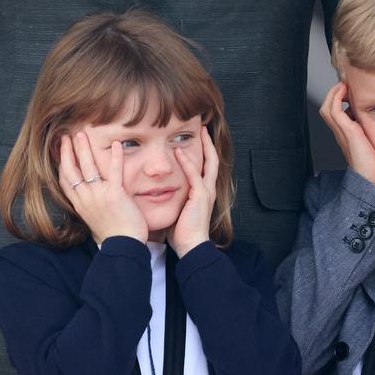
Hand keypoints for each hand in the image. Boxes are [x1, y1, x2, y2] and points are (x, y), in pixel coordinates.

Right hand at [59, 132, 147, 243]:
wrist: (124, 246)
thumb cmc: (113, 233)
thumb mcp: (93, 217)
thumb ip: (90, 203)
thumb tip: (89, 192)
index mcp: (80, 204)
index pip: (65, 180)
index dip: (61, 163)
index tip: (60, 149)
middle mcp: (86, 198)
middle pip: (72, 170)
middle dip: (68, 151)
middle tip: (68, 136)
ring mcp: (99, 196)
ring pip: (88, 168)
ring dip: (84, 149)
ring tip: (82, 134)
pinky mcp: (115, 195)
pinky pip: (115, 172)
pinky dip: (115, 157)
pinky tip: (116, 144)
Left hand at [167, 126, 218, 256]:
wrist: (191, 246)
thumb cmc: (183, 231)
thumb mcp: (179, 209)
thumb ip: (176, 197)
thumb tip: (161, 191)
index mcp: (203, 192)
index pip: (206, 166)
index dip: (204, 152)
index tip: (199, 139)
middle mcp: (208, 189)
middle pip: (213, 160)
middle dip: (209, 143)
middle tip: (204, 128)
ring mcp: (206, 192)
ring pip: (209, 163)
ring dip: (204, 146)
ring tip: (200, 132)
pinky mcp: (200, 196)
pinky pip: (195, 175)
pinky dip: (188, 162)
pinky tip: (180, 152)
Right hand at [319, 82, 374, 188]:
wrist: (374, 183)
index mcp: (348, 137)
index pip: (337, 114)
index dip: (340, 101)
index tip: (351, 91)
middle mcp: (342, 134)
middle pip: (327, 109)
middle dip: (334, 94)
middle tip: (345, 84)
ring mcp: (342, 133)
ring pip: (327, 108)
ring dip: (333, 93)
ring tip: (344, 84)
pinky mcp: (347, 132)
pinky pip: (334, 110)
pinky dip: (337, 97)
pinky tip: (345, 91)